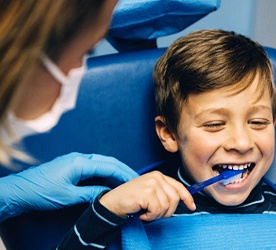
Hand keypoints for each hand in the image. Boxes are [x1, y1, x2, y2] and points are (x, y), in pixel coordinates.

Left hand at [0, 152, 137, 220]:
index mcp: (80, 162)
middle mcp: (79, 158)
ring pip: (102, 163)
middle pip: (108, 161)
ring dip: (114, 171)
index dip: (124, 174)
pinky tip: (109, 181)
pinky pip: (94, 167)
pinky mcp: (71, 166)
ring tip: (126, 180)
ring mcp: (75, 161)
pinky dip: (105, 173)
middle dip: (123, 170)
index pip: (109, 166)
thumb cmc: (40, 193)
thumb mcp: (68, 196)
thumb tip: (108, 195)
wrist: (18, 191)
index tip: (136, 181)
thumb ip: (91, 194)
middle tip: (136, 180)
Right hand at [99, 171, 195, 220]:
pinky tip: (141, 213)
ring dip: (156, 215)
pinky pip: (157, 210)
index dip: (187, 198)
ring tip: (146, 212)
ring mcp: (152, 184)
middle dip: (167, 211)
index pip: (179, 186)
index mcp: (159, 176)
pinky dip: (150, 216)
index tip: (192, 206)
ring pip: (167, 206)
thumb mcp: (151, 193)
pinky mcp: (147, 192)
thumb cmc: (131, 200)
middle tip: (153, 213)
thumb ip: (164, 193)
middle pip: (175, 199)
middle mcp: (157, 177)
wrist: (112, 203)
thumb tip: (183, 201)